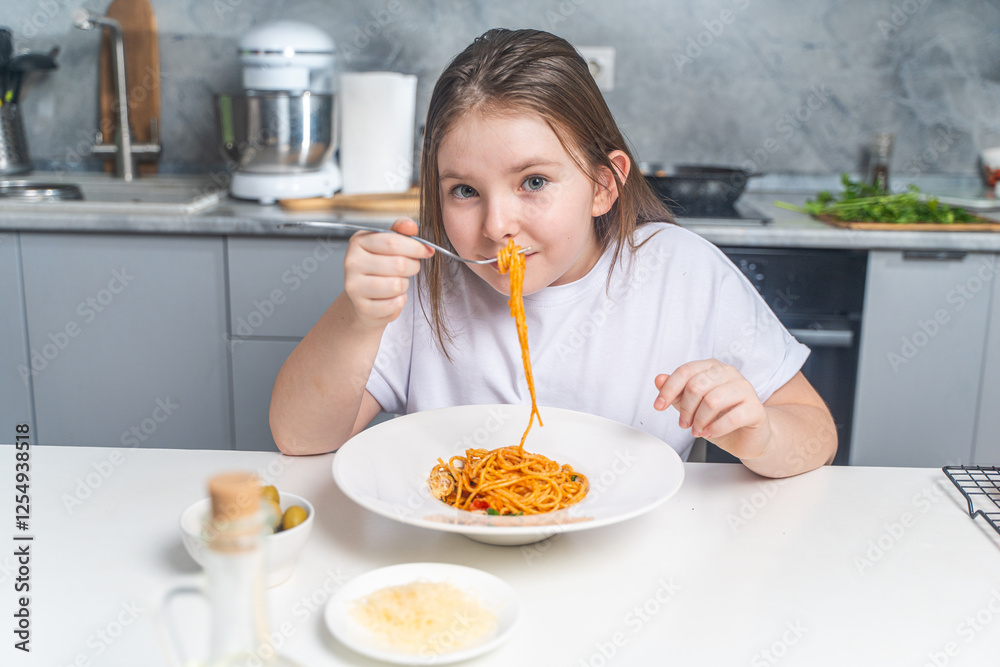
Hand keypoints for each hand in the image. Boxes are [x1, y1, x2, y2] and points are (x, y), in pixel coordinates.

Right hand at [342, 218, 432, 327]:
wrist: (364, 298)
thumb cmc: (380, 268)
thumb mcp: (388, 245)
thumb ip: (400, 232)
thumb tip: (410, 225)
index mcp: (358, 242)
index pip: (393, 242)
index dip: (416, 247)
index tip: (427, 251)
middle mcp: (352, 262)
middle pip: (399, 264)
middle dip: (413, 267)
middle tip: (410, 268)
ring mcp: (354, 286)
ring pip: (397, 285)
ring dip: (405, 285)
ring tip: (397, 283)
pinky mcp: (362, 307)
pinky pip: (394, 304)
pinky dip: (399, 301)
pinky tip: (391, 297)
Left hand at [653, 359, 772, 458]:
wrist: (746, 437)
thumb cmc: (719, 418)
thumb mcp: (692, 406)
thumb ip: (676, 392)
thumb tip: (659, 379)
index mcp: (712, 368)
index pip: (685, 371)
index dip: (668, 390)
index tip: (658, 406)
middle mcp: (729, 373)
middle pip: (696, 385)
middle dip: (685, 409)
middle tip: (684, 424)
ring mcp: (745, 389)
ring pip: (712, 400)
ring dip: (699, 420)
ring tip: (697, 430)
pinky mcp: (755, 408)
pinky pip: (731, 417)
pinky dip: (715, 429)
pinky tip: (710, 433)